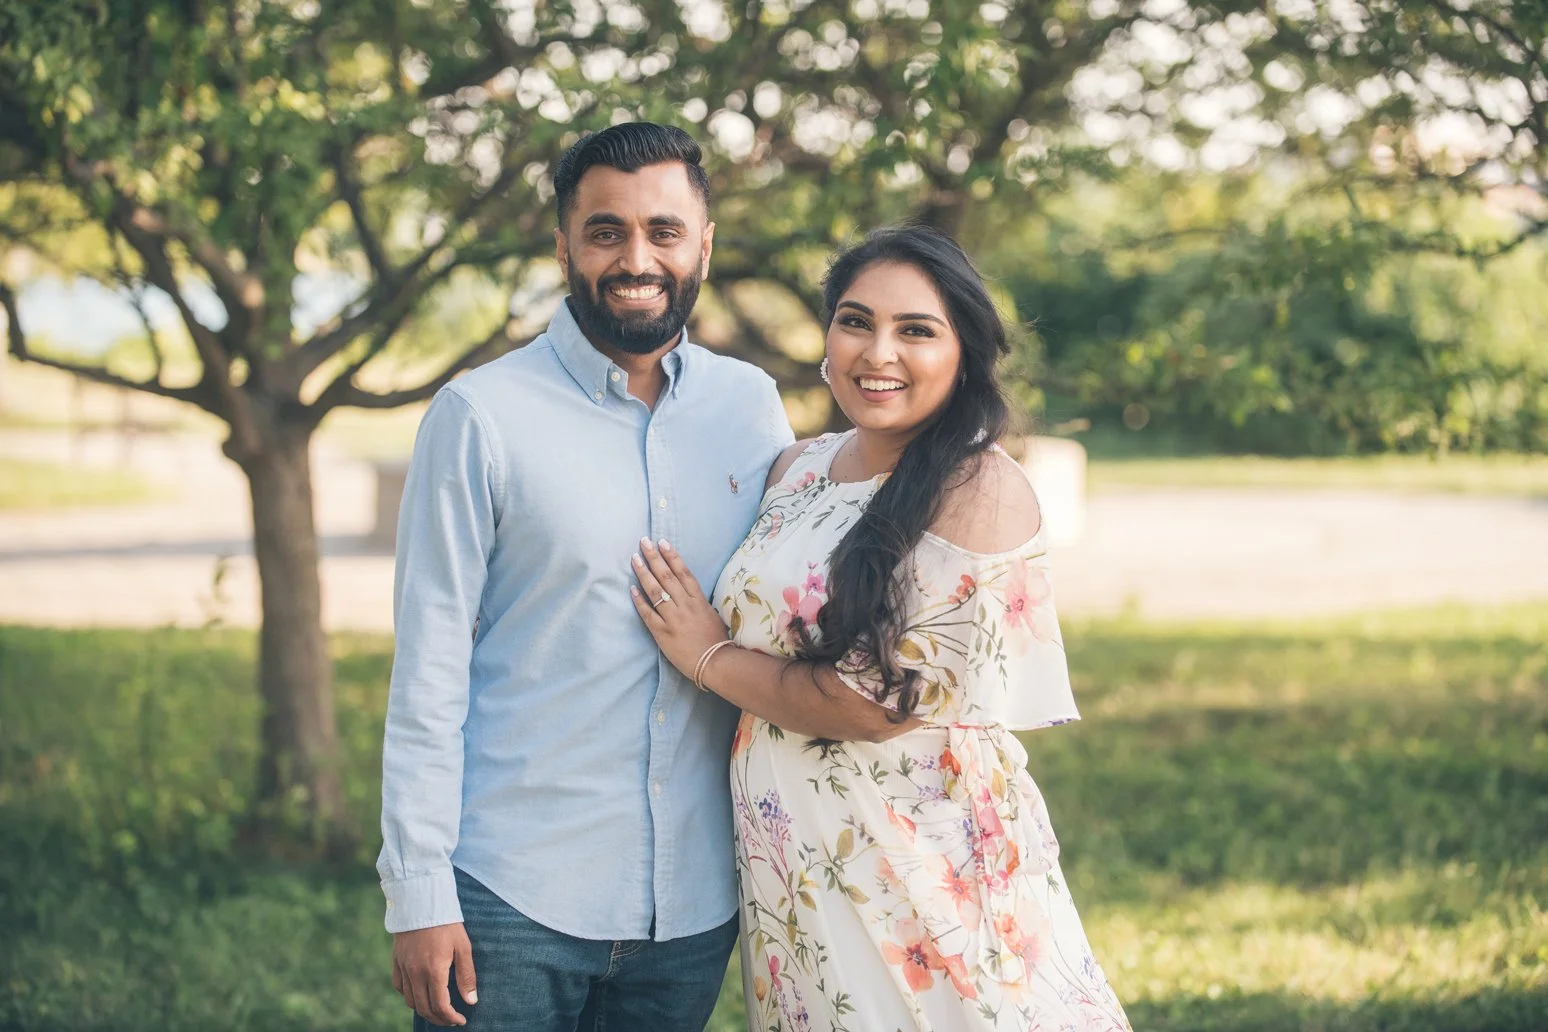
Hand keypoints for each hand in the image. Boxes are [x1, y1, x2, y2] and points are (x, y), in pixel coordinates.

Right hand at [392, 922, 476, 1026]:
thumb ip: (466, 975)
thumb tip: (471, 1001)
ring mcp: (403, 967)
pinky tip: (420, 993)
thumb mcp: (463, 947)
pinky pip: (399, 987)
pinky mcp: (396, 961)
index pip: (440, 1006)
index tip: (461, 1020)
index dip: (451, 1017)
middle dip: (439, 1019)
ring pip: (410, 1000)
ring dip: (424, 1010)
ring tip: (438, 1009)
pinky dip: (409, 996)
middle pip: (424, 1008)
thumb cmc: (446, 923)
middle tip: (451, 1019)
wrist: (421, 902)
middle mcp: (415, 973)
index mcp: (433, 970)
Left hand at [630, 537, 730, 678]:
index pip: (683, 572)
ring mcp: (673, 618)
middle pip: (667, 576)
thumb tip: (689, 593)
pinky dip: (639, 600)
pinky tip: (631, 588)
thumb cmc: (716, 641)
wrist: (715, 663)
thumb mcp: (712, 615)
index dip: (672, 556)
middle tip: (644, 542)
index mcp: (699, 600)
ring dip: (644, 573)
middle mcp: (685, 605)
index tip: (662, 542)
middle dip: (654, 557)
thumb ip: (699, 603)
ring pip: (656, 590)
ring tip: (635, 559)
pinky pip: (648, 613)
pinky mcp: (662, 632)